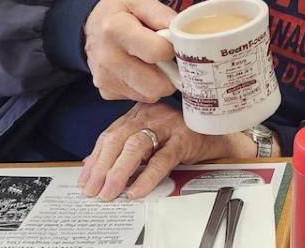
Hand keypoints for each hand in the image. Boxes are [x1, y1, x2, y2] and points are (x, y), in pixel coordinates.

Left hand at [80, 102, 251, 199]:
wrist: (219, 136)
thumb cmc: (184, 138)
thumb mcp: (151, 138)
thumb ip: (124, 147)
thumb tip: (93, 164)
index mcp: (141, 112)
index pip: (110, 134)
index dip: (95, 158)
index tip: (85, 179)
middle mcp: (152, 114)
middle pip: (118, 139)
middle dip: (101, 167)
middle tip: (93, 190)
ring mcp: (168, 125)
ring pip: (135, 147)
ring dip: (118, 173)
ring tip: (110, 193)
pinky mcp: (184, 139)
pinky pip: (161, 160)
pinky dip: (145, 177)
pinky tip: (136, 190)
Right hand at [83, 0, 177, 101]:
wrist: (90, 28)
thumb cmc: (120, 13)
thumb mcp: (140, 1)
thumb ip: (162, 14)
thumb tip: (182, 32)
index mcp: (116, 30)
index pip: (157, 52)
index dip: (172, 49)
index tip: (172, 43)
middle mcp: (108, 58)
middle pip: (156, 83)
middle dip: (171, 74)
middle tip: (170, 60)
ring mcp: (105, 79)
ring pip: (150, 94)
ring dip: (159, 82)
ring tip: (154, 63)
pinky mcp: (106, 92)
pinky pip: (138, 97)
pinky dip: (145, 87)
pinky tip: (140, 71)